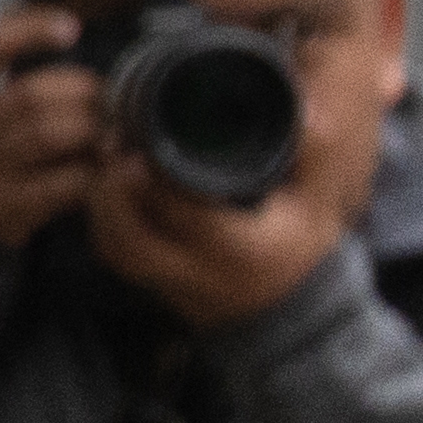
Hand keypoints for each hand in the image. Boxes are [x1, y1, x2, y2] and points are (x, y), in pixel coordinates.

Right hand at [0, 7, 103, 251]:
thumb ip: (4, 79)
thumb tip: (65, 29)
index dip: (28, 29)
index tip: (71, 27)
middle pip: (32, 94)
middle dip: (85, 94)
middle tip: (113, 102)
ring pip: (50, 133)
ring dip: (95, 131)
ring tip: (115, 134)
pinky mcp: (7, 210)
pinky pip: (66, 182)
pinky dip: (98, 173)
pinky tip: (112, 170)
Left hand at [81, 117, 373, 338]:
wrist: (293, 304)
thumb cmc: (301, 245)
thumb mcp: (319, 202)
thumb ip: (316, 158)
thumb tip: (312, 118)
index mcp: (242, 250)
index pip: (184, 211)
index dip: (154, 173)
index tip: (142, 139)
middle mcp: (203, 274)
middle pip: (130, 238)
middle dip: (112, 189)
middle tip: (114, 147)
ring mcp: (176, 286)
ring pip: (116, 248)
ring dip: (103, 205)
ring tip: (110, 165)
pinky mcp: (157, 287)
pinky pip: (116, 256)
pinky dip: (106, 222)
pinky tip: (113, 192)